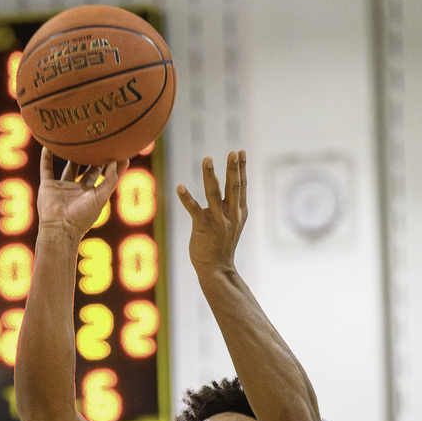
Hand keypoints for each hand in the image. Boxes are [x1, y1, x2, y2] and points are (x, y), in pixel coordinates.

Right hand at [36, 146, 127, 240]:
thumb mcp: (101, 197)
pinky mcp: (47, 186)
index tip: (114, 148)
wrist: (60, 227)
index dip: (107, 163)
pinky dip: (46, 157)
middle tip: (96, 139)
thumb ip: (111, 179)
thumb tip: (118, 160)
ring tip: (75, 138)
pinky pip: (46, 168)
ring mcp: (61, 187)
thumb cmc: (82, 216)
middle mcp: (76, 189)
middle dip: (90, 155)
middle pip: (84, 168)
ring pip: (67, 167)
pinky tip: (48, 145)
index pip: (100, 174)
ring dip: (70, 154)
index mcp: (89, 193)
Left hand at [176, 151, 246, 273]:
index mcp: (239, 212)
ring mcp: (218, 221)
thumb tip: (216, 182)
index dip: (241, 168)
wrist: (217, 269)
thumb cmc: (221, 245)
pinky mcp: (203, 228)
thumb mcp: (230, 223)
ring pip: (214, 193)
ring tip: (208, 159)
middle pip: (233, 186)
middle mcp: (231, 214)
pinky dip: (186, 198)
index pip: (241, 186)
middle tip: (232, 152)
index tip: (241, 152)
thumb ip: (226, 204)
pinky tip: (180, 187)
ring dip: (210, 175)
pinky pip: (193, 210)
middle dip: (233, 168)